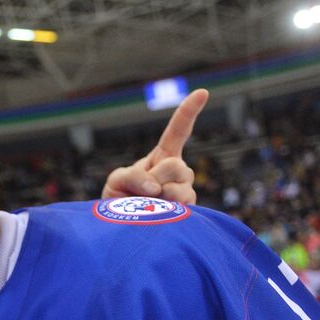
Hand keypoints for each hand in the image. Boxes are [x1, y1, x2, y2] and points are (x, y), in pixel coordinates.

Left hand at [103, 88, 208, 204]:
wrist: (123, 227)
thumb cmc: (119, 200)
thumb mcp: (116, 181)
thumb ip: (131, 176)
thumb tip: (156, 187)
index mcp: (162, 157)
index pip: (178, 131)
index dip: (188, 112)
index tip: (202, 92)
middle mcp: (178, 171)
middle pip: (176, 166)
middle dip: (156, 179)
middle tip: (143, 192)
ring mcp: (185, 190)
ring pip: (180, 188)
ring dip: (161, 197)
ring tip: (150, 205)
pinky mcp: (189, 210)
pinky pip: (182, 206)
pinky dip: (166, 210)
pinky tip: (161, 214)